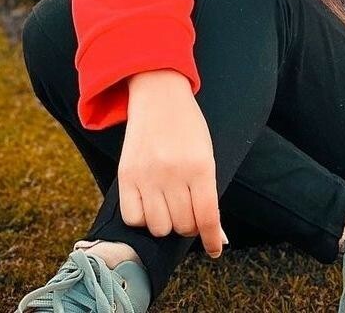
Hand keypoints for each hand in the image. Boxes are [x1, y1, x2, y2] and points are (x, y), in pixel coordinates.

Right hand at [119, 70, 226, 257]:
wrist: (158, 94)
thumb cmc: (188, 127)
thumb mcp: (206, 154)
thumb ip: (209, 193)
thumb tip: (218, 237)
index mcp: (200, 167)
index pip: (208, 218)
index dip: (212, 239)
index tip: (214, 249)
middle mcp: (174, 173)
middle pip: (183, 225)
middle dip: (189, 224)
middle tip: (188, 208)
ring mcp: (148, 175)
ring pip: (159, 227)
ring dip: (167, 222)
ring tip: (168, 204)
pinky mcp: (126, 175)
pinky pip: (133, 218)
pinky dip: (143, 218)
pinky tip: (149, 203)